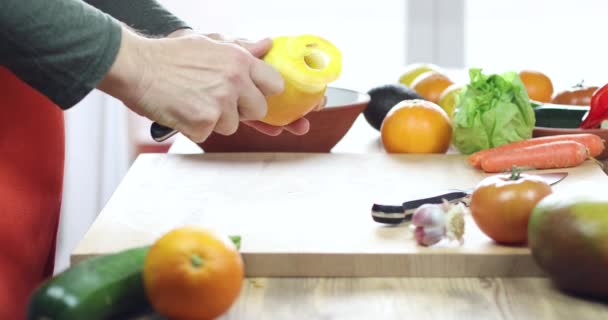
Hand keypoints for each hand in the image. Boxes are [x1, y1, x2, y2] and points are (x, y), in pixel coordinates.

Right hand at [98, 26, 283, 141]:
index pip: (275, 83)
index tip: (252, 93)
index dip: (264, 91)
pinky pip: (208, 134)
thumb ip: (241, 47)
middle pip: (258, 110)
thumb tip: (266, 46)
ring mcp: (220, 104)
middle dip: (241, 110)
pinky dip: (194, 128)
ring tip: (192, 101)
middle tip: (216, 100)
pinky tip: (181, 111)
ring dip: (215, 120)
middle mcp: (235, 81)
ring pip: (232, 126)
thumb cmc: (169, 55)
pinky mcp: (204, 123)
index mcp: (239, 60)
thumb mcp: (208, 42)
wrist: (136, 67)